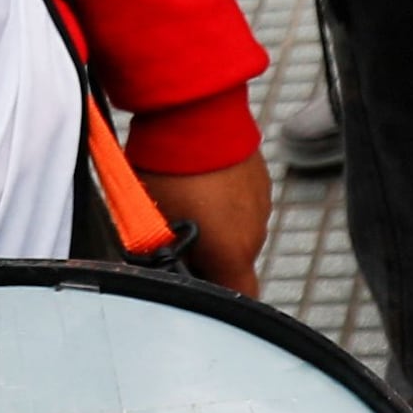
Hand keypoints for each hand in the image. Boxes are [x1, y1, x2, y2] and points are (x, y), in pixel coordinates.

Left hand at [141, 154, 273, 299]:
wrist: (194, 111)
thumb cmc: (169, 171)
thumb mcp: (151, 221)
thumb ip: (162, 255)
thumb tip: (159, 269)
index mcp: (234, 254)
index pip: (239, 299)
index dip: (216, 301)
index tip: (194, 291)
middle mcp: (255, 233)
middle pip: (234, 263)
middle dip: (207, 258)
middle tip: (176, 239)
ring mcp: (260, 203)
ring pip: (237, 230)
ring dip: (215, 225)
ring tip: (184, 202)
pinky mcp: (259, 176)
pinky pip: (240, 201)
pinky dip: (222, 200)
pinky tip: (197, 181)